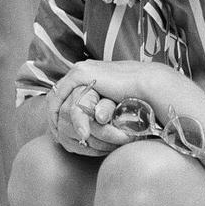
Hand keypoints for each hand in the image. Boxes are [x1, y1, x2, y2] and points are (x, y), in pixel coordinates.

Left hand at [45, 60, 183, 153]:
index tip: (62, 132)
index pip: (66, 93)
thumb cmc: (138, 97)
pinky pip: (62, 96)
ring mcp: (81, 69)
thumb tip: (97, 119)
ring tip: (59, 136)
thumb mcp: (115, 103)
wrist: (150, 85)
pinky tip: (61, 128)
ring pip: (57, 97)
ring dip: (55, 118)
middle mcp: (82, 69)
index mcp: (90, 73)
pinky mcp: (82, 73)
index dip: (60, 113)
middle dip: (54, 116)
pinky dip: (58, 113)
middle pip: (58, 95)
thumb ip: (102, 107)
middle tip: (56, 136)